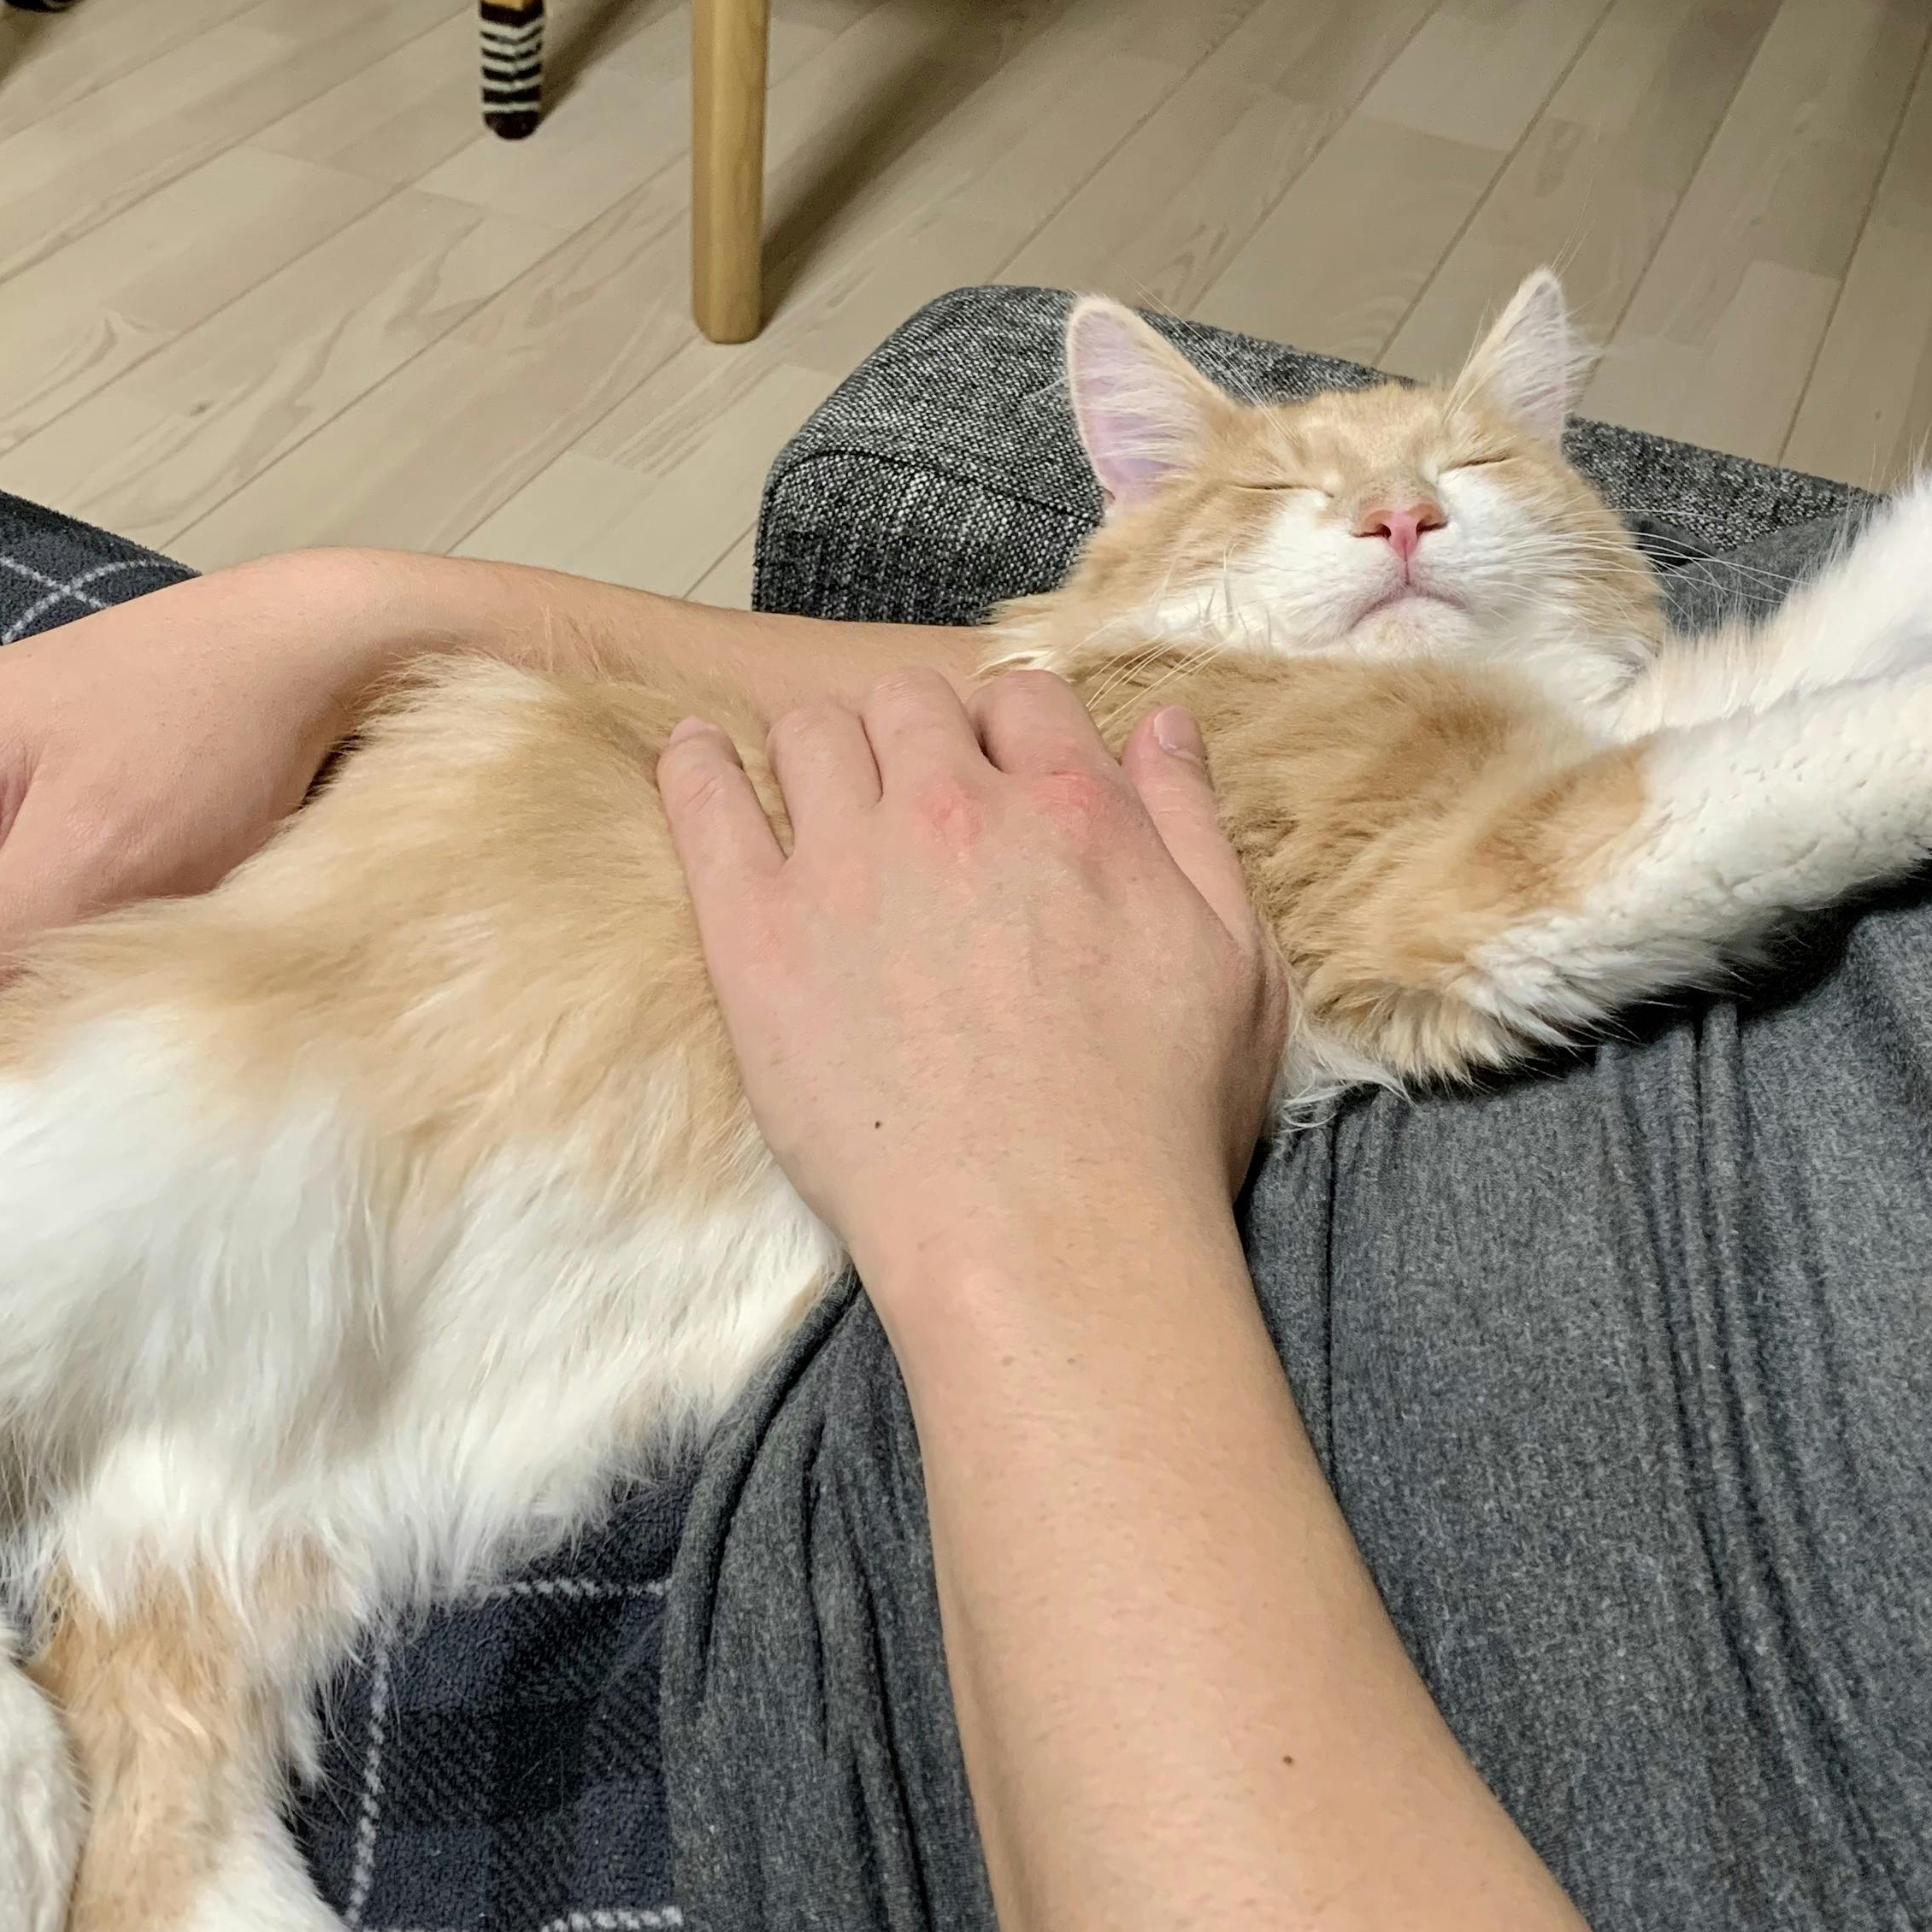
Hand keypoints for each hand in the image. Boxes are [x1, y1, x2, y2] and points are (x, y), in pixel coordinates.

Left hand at [657, 669, 1287, 1312]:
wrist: (1047, 1234)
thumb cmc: (1155, 1122)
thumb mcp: (1234, 961)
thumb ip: (1190, 826)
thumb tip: (1161, 725)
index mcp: (1073, 809)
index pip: (1022, 697)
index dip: (1009, 728)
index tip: (997, 772)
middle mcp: (953, 811)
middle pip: (907, 704)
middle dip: (914, 734)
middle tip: (912, 799)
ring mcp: (846, 867)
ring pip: (809, 734)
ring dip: (820, 751)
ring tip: (817, 799)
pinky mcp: (757, 936)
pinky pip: (704, 804)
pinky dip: (697, 766)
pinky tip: (696, 760)